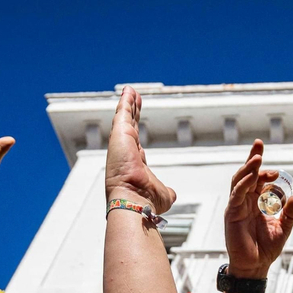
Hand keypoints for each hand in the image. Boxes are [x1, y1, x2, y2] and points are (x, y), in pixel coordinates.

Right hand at [105, 86, 175, 213]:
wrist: (135, 201)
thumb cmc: (147, 201)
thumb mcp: (163, 195)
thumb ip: (167, 191)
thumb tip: (172, 194)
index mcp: (133, 164)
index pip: (135, 141)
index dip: (136, 128)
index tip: (136, 119)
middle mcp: (125, 153)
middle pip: (129, 126)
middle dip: (132, 112)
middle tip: (134, 98)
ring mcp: (121, 143)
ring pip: (124, 118)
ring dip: (127, 104)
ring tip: (130, 91)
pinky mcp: (119, 135)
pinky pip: (123, 113)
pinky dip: (125, 102)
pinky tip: (128, 91)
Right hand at [223, 140, 292, 279]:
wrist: (255, 266)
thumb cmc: (267, 248)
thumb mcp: (283, 228)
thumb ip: (290, 213)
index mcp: (256, 202)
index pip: (258, 179)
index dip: (263, 168)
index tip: (273, 164)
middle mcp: (245, 201)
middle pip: (246, 174)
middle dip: (253, 159)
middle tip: (260, 145)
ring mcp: (237, 206)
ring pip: (240, 180)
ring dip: (248, 167)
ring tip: (257, 156)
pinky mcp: (232, 213)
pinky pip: (237, 194)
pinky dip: (244, 183)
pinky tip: (252, 175)